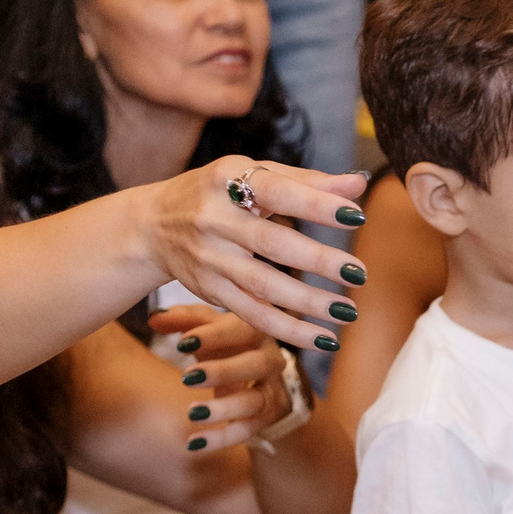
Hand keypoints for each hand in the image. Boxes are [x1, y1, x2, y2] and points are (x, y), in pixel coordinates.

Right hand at [144, 159, 367, 351]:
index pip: (277, 191)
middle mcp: (213, 218)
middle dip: (317, 260)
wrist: (153, 225)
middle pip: (271, 243)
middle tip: (359, 273)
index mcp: (226, 180)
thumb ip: (307, 181)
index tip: (355, 216)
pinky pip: (253, 314)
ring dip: (308, 302)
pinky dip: (289, 330)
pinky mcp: (209, 290)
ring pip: (262, 285)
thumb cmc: (219, 194)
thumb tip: (358, 182)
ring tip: (348, 312)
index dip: (316, 204)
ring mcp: (209, 258)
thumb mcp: (253, 174)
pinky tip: (324, 339)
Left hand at [150, 306, 299, 451]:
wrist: (266, 383)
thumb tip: (154, 318)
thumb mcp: (211, 329)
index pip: (242, 329)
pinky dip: (221, 438)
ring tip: (192, 413)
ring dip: (224, 408)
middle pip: (256, 365)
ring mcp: (273, 391)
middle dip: (223, 371)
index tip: (183, 343)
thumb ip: (184, 320)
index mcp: (257, 331)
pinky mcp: (268, 418)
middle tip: (188, 377)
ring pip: (254, 401)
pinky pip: (248, 430)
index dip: (214, 335)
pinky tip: (194, 443)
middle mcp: (271, 360)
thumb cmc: (231, 347)